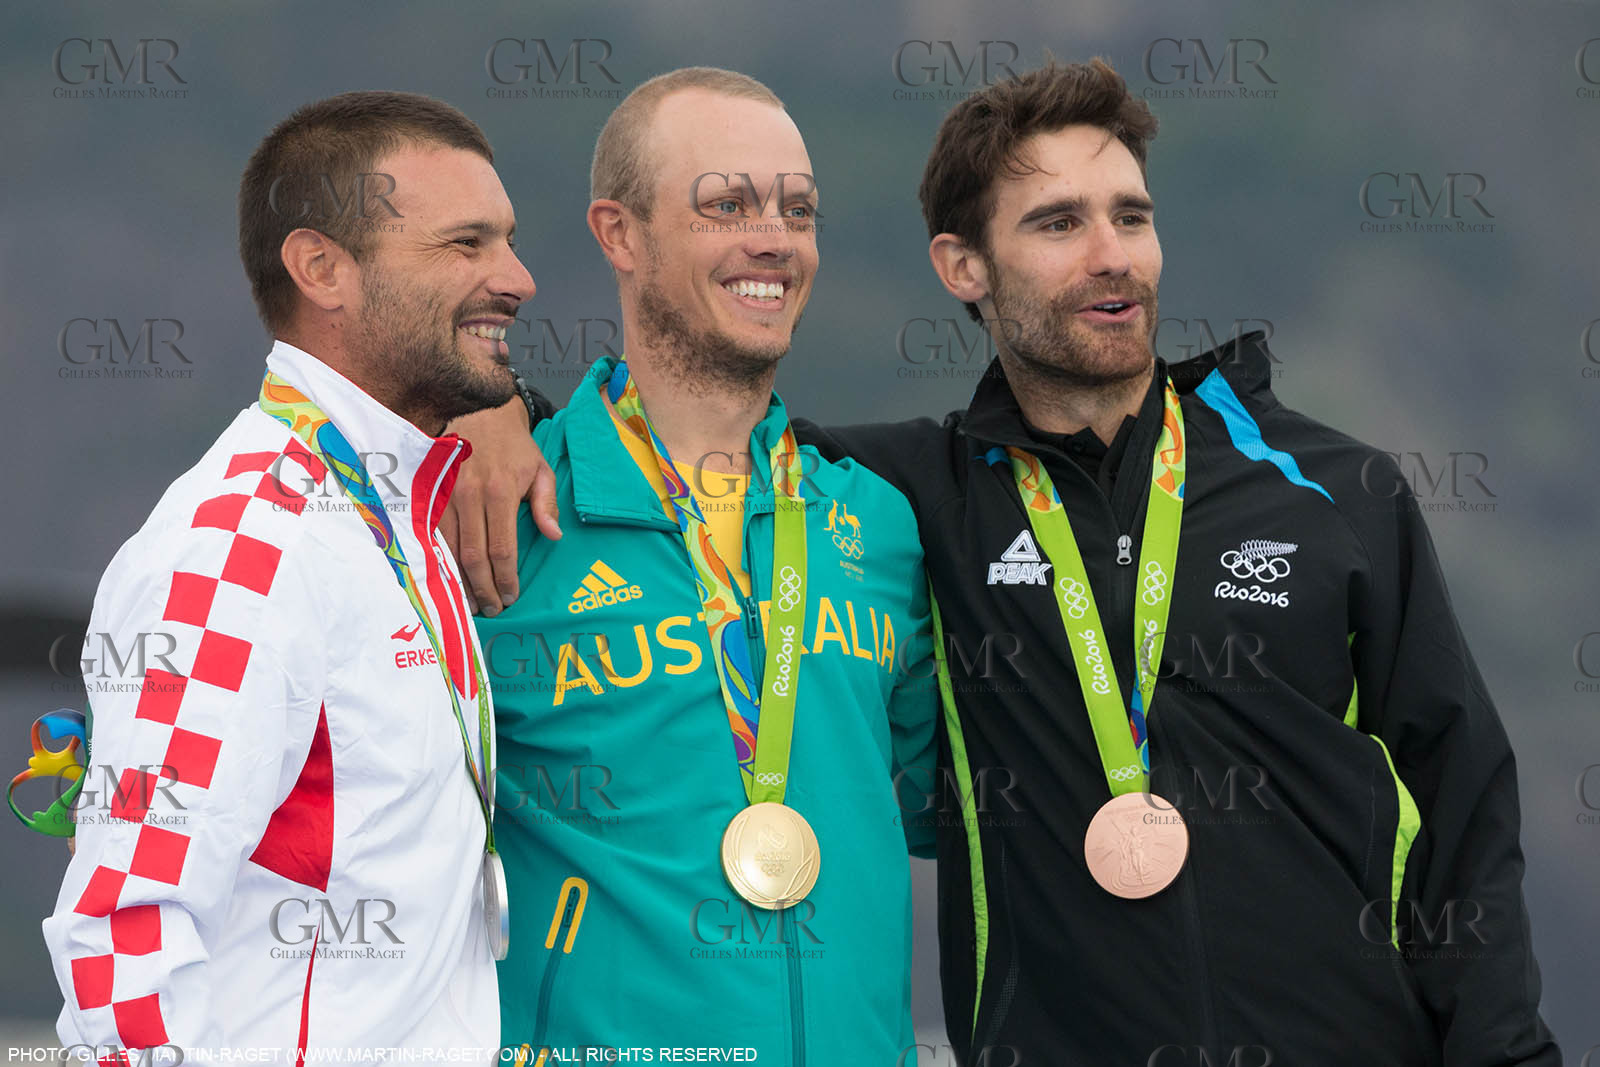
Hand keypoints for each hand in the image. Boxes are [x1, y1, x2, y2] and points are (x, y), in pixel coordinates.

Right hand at [443, 395, 560, 615]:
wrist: (478, 412)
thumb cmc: (514, 445)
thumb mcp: (540, 470)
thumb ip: (546, 505)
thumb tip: (553, 536)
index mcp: (501, 493)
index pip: (502, 549)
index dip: (506, 579)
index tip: (511, 597)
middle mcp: (470, 497)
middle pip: (473, 557)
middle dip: (483, 589)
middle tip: (492, 610)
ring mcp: (446, 496)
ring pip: (449, 550)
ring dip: (460, 581)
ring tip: (471, 602)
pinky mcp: (430, 495)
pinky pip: (433, 536)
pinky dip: (441, 562)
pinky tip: (448, 579)